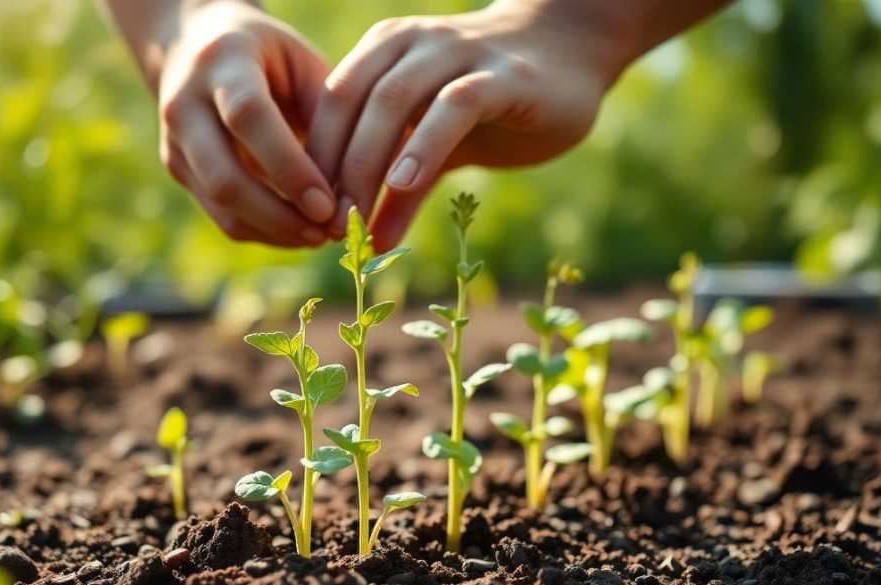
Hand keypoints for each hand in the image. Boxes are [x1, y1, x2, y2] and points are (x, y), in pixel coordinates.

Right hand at [157, 1, 334, 246]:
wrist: (193, 46)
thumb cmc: (268, 55)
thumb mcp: (301, 62)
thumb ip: (324, 113)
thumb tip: (347, 185)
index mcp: (221, 61)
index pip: (249, 118)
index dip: (289, 167)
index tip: (328, 205)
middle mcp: (185, 104)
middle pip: (224, 177)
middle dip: (280, 216)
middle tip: (328, 232)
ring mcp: (175, 142)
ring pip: (222, 206)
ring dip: (275, 231)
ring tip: (319, 236)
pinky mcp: (178, 171)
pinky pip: (222, 216)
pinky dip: (264, 232)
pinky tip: (298, 232)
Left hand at [308, 1, 624, 251]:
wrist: (572, 54)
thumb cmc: (497, 103)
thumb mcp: (440, 146)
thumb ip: (406, 188)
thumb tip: (374, 244)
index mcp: (386, 51)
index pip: (332, 103)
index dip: (312, 160)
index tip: (308, 216)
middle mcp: (413, 44)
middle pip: (353, 104)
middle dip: (333, 170)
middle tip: (327, 228)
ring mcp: (458, 53)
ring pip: (393, 102)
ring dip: (367, 164)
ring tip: (354, 219)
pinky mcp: (503, 76)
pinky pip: (453, 105)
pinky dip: (424, 146)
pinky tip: (405, 184)